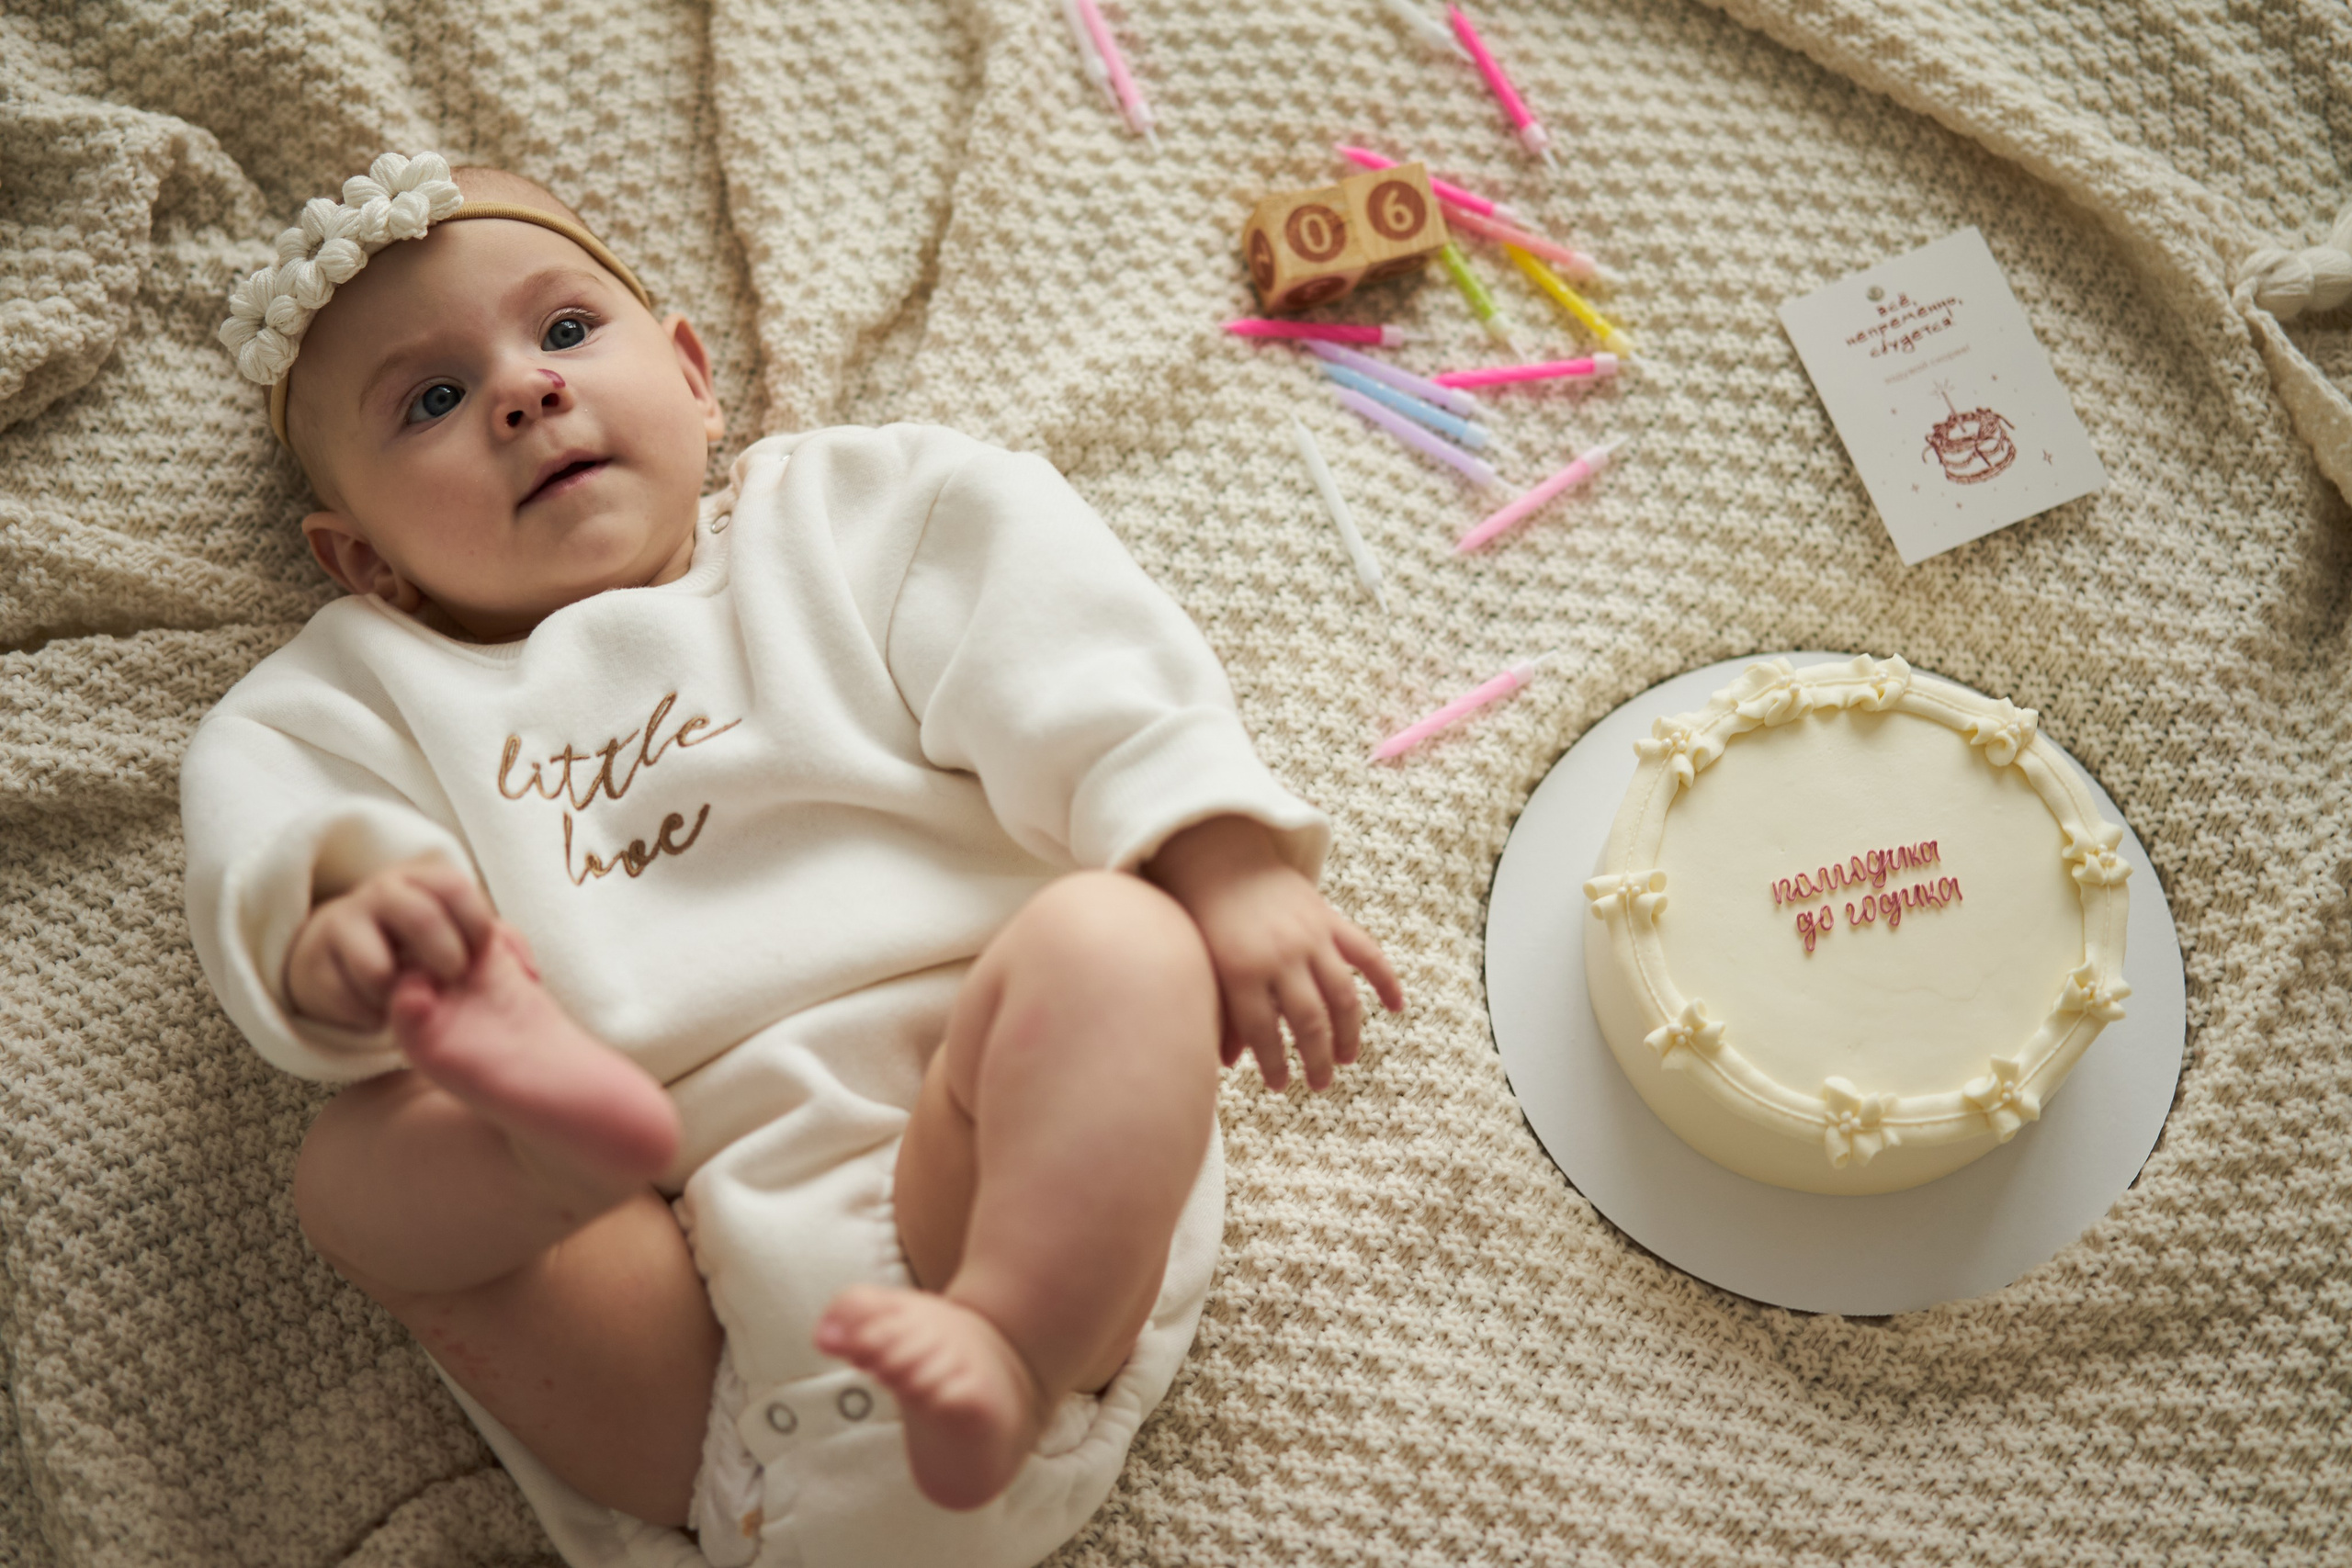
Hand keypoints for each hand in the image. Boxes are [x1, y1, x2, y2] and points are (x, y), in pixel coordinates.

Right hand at [284, 855, 499, 1029]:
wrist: (343, 956)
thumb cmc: (420, 948)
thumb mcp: (460, 937)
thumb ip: (501, 945)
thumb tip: (528, 975)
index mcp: (422, 879)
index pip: (454, 886)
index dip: (475, 924)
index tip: (482, 954)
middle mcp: (381, 893)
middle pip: (419, 917)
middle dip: (444, 957)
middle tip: (451, 979)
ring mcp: (342, 924)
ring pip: (376, 969)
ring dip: (400, 996)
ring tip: (407, 995)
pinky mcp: (313, 965)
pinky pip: (349, 1001)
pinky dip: (371, 1016)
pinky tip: (377, 1006)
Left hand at [1144, 816, 1403, 1090]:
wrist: (1218, 855)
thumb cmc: (1205, 917)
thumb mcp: (1207, 966)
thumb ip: (1223, 1013)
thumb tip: (1228, 1063)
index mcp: (1242, 970)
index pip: (1264, 1034)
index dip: (1274, 1065)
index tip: (1279, 1085)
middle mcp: (1281, 955)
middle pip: (1309, 1021)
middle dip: (1316, 1060)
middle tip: (1318, 1085)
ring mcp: (1311, 936)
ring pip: (1342, 996)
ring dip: (1348, 1033)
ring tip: (1345, 1058)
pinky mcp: (1329, 918)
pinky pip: (1367, 953)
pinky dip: (1386, 980)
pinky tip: (1396, 1007)